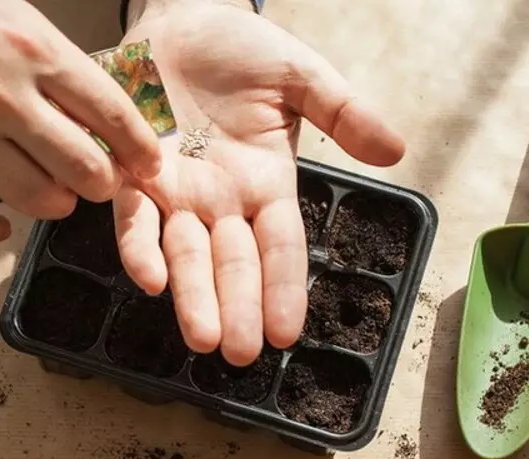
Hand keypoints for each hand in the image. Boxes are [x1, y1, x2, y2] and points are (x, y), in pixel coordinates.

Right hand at [0, 0, 162, 249]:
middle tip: (96, 178)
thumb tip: (86, 93)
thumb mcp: (3, 6)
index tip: (147, 163)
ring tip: (51, 193)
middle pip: (85, 168)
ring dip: (53, 204)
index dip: (139, 148)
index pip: (112, 112)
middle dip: (100, 182)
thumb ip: (45, 54)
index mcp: (33, 49)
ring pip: (36, 199)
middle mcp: (4, 96)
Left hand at [115, 0, 404, 365]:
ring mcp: (176, 191)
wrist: (181, 15)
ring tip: (202, 337)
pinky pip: (134, 217)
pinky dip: (139, 246)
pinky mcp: (132, 173)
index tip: (287, 334)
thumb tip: (396, 151)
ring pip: (185, 254)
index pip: (281, 248)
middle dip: (236, 308)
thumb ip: (344, 112)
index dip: (283, 289)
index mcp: (267, 184)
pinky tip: (149, 278)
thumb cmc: (242, 48)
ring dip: (192, 296)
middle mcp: (221, 200)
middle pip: (233, 263)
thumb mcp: (303, 77)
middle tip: (240, 354)